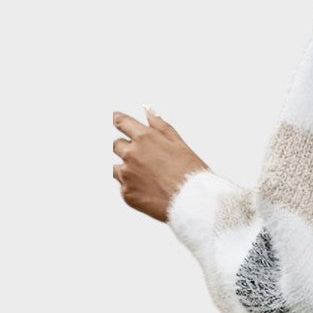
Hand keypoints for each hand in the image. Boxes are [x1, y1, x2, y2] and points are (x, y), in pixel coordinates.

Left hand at [112, 106, 208, 222]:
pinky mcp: (127, 193)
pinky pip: (123, 187)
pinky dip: (133, 187)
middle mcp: (131, 154)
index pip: (121, 122)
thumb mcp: (179, 143)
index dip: (119, 121)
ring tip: (150, 178)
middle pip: (116, 145)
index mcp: (145, 138)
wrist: (195, 202)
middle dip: (127, 149)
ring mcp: (127, 175)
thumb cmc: (192, 173)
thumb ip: (160, 125)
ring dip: (127, 169)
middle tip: (147, 160)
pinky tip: (151, 190)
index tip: (117, 120)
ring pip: (117, 168)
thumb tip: (147, 110)